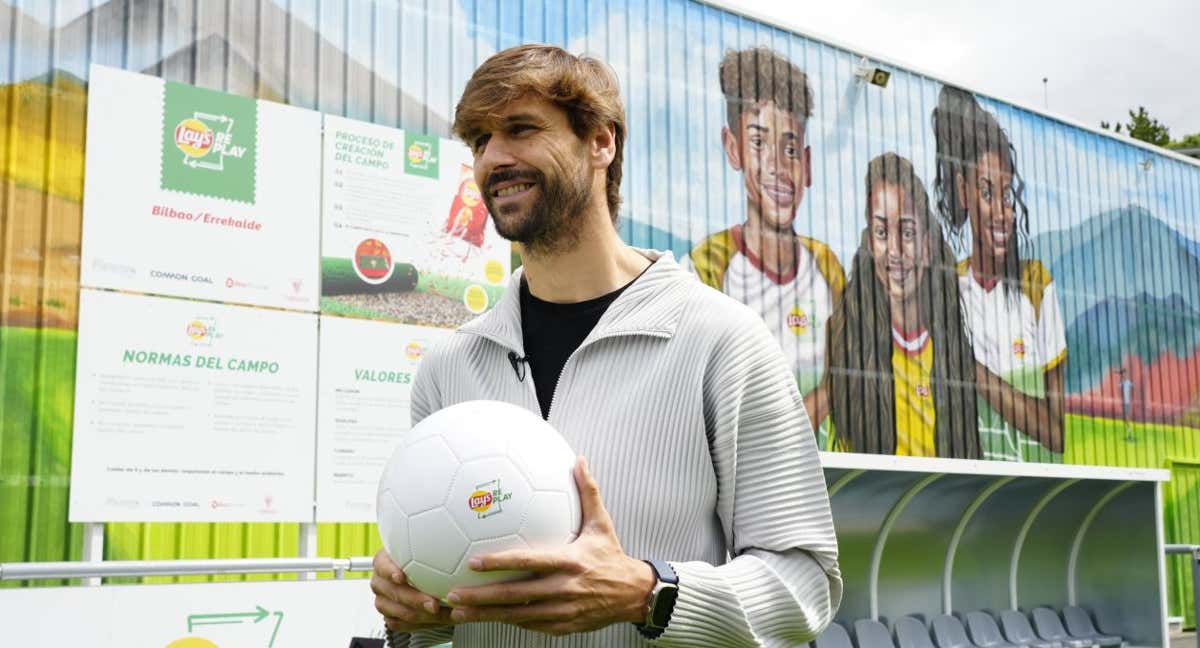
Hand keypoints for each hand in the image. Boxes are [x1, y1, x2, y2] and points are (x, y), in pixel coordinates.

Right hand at [370, 548, 456, 633]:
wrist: (420, 579)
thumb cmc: (422, 562)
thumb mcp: (424, 550)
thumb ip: (432, 550)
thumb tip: (454, 546)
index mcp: (383, 562)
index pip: (382, 565)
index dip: (390, 571)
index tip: (401, 576)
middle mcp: (381, 582)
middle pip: (395, 593)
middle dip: (416, 600)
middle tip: (434, 603)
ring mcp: (383, 602)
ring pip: (400, 612)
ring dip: (423, 615)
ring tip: (443, 614)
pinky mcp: (390, 618)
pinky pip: (404, 625)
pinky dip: (423, 624)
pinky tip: (439, 620)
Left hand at [444, 456, 655, 635]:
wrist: (634, 595)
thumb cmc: (612, 556)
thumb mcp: (601, 523)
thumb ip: (588, 492)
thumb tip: (578, 460)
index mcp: (570, 561)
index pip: (529, 562)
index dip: (500, 562)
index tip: (473, 562)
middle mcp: (564, 589)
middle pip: (516, 595)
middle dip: (482, 597)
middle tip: (454, 594)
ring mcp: (562, 611)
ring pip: (518, 615)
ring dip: (486, 614)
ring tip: (458, 612)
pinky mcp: (562, 627)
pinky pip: (530, 625)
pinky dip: (508, 621)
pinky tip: (485, 618)